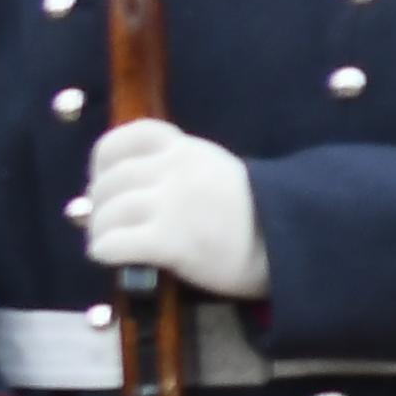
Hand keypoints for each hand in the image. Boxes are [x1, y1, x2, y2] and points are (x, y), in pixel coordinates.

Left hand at [84, 120, 270, 296]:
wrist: (295, 243)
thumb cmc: (258, 213)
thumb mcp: (217, 171)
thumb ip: (177, 169)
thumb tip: (128, 187)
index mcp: (186, 149)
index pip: (126, 138)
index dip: (104, 162)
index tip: (104, 180)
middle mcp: (175, 170)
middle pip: (111, 181)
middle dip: (100, 204)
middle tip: (105, 221)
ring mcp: (173, 205)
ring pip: (109, 213)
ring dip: (100, 230)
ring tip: (106, 241)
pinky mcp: (172, 241)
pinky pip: (117, 243)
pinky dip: (105, 250)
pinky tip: (109, 257)